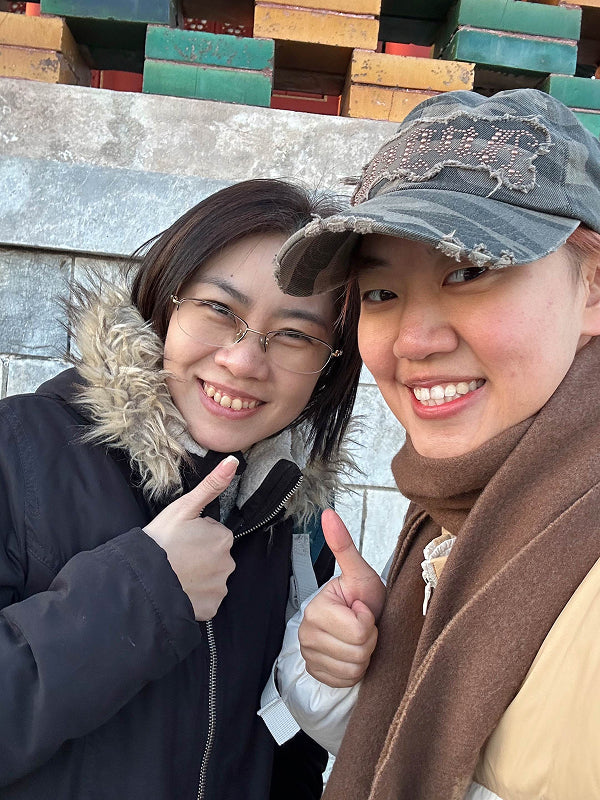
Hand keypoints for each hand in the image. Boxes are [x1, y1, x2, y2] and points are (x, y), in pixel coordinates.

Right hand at [143, 456, 237, 620]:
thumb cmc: (161, 540)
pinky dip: (196, 596)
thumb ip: (211, 485)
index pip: (214, 534)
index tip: (180, 539)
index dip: (196, 535)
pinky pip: (207, 600)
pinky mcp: (211, 609)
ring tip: (175, 573)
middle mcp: (228, 564)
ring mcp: (220, 588)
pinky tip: (180, 590)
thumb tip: (233, 462)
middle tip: (176, 556)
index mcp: (224, 538)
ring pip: (211, 578)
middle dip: (200, 556)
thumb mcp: (184, 507)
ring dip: (198, 577)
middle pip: (215, 556)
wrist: (143, 579)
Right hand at [298, 509, 384, 687]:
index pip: (359, 629)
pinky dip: (354, 671)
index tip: (361, 609)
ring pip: (353, 667)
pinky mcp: (317, 674)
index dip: (368, 620)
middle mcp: (306, 633)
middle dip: (368, 639)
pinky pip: (346, 680)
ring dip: (363, 655)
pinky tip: (351, 654)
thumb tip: (328, 513)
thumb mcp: (359, 573)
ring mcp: (310, 656)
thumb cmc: (363, 599)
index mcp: (316, 609)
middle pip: (357, 650)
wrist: (358, 626)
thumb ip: (344, 546)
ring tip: (358, 639)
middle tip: (362, 625)